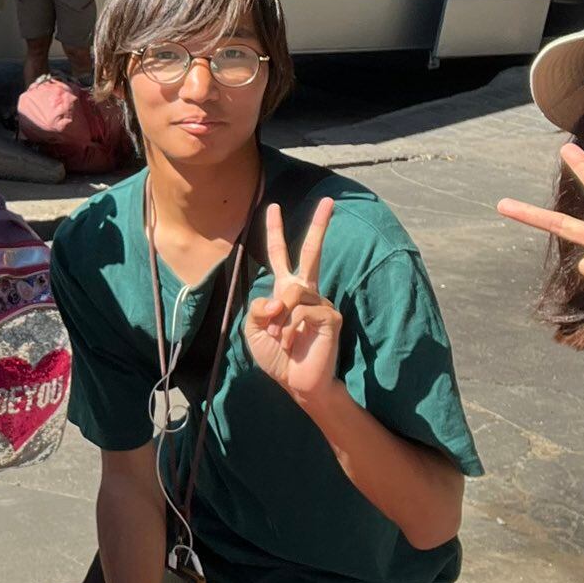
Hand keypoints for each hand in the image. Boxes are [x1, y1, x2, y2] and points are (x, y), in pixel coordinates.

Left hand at [245, 199, 342, 406]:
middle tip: (329, 199)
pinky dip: (288, 330)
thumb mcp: (253, 328)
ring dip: (277, 320)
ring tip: (280, 338)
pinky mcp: (330, 316)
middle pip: (312, 251)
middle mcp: (306, 291)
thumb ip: (257, 306)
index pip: (280, 255)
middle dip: (319, 224)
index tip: (271, 206)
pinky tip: (292, 343)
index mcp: (286, 290)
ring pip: (291, 293)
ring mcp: (321, 302)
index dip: (274, 232)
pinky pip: (300, 312)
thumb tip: (276, 298)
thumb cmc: (276, 356)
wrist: (297, 382)